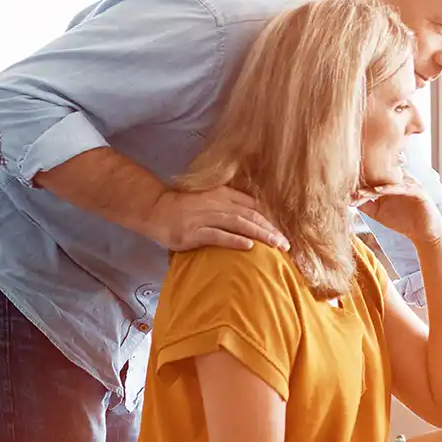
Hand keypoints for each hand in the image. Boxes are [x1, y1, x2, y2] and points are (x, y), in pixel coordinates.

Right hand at [146, 186, 288, 251]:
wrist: (155, 209)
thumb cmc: (184, 208)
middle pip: (250, 216)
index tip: (283, 232)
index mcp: (222, 194)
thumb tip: (253, 220)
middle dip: (271, 230)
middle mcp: (216, 203)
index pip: (252, 206)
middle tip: (286, 244)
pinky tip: (250, 246)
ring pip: (239, 224)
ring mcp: (204, 217)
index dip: (270, 219)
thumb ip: (229, 206)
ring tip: (277, 245)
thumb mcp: (209, 200)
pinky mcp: (193, 232)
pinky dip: (235, 240)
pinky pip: (218, 236)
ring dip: (260, 235)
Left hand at [355, 176, 441, 244]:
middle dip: (364, 181)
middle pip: (380, 175)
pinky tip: (378, 191)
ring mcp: (410, 183)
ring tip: (360, 192)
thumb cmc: (402, 221)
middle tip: (349, 187)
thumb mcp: (379, 213)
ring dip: (374, 186)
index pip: (373, 177)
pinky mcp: (417, 190)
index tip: (345, 189)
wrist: (424, 233)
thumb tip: (349, 199)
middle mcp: (400, 180)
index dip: (359, 182)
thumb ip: (366, 205)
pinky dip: (389, 188)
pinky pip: (401, 187)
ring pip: (389, 181)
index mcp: (391, 183)